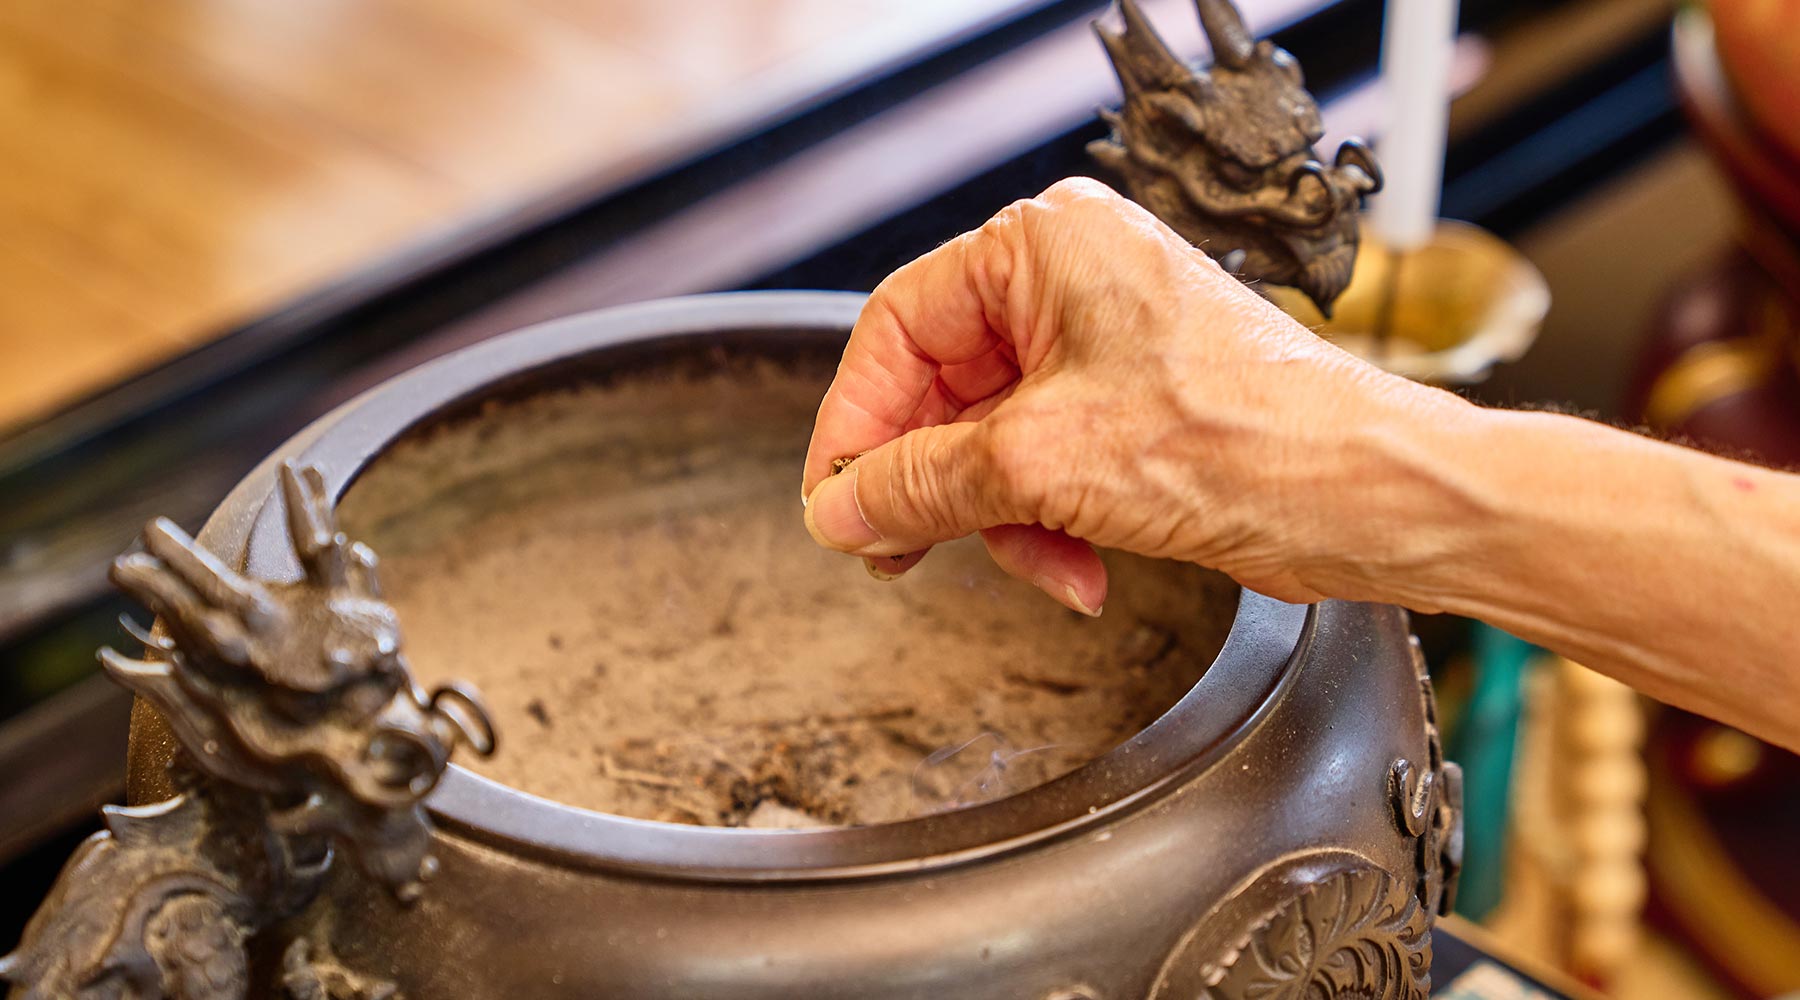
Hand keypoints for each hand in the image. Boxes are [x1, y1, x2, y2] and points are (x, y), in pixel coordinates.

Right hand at [800, 178, 1467, 612]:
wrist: (1370, 497)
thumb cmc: (1246, 440)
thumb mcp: (1042, 464)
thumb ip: (919, 484)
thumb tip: (841, 509)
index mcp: (1044, 245)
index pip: (899, 326)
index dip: (855, 422)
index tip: (835, 502)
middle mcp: (1073, 282)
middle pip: (941, 388)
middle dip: (930, 483)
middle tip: (897, 550)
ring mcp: (1107, 346)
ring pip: (991, 440)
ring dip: (998, 518)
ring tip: (1037, 565)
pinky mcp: (1136, 408)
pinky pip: (1046, 465)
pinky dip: (1048, 525)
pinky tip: (1079, 570)